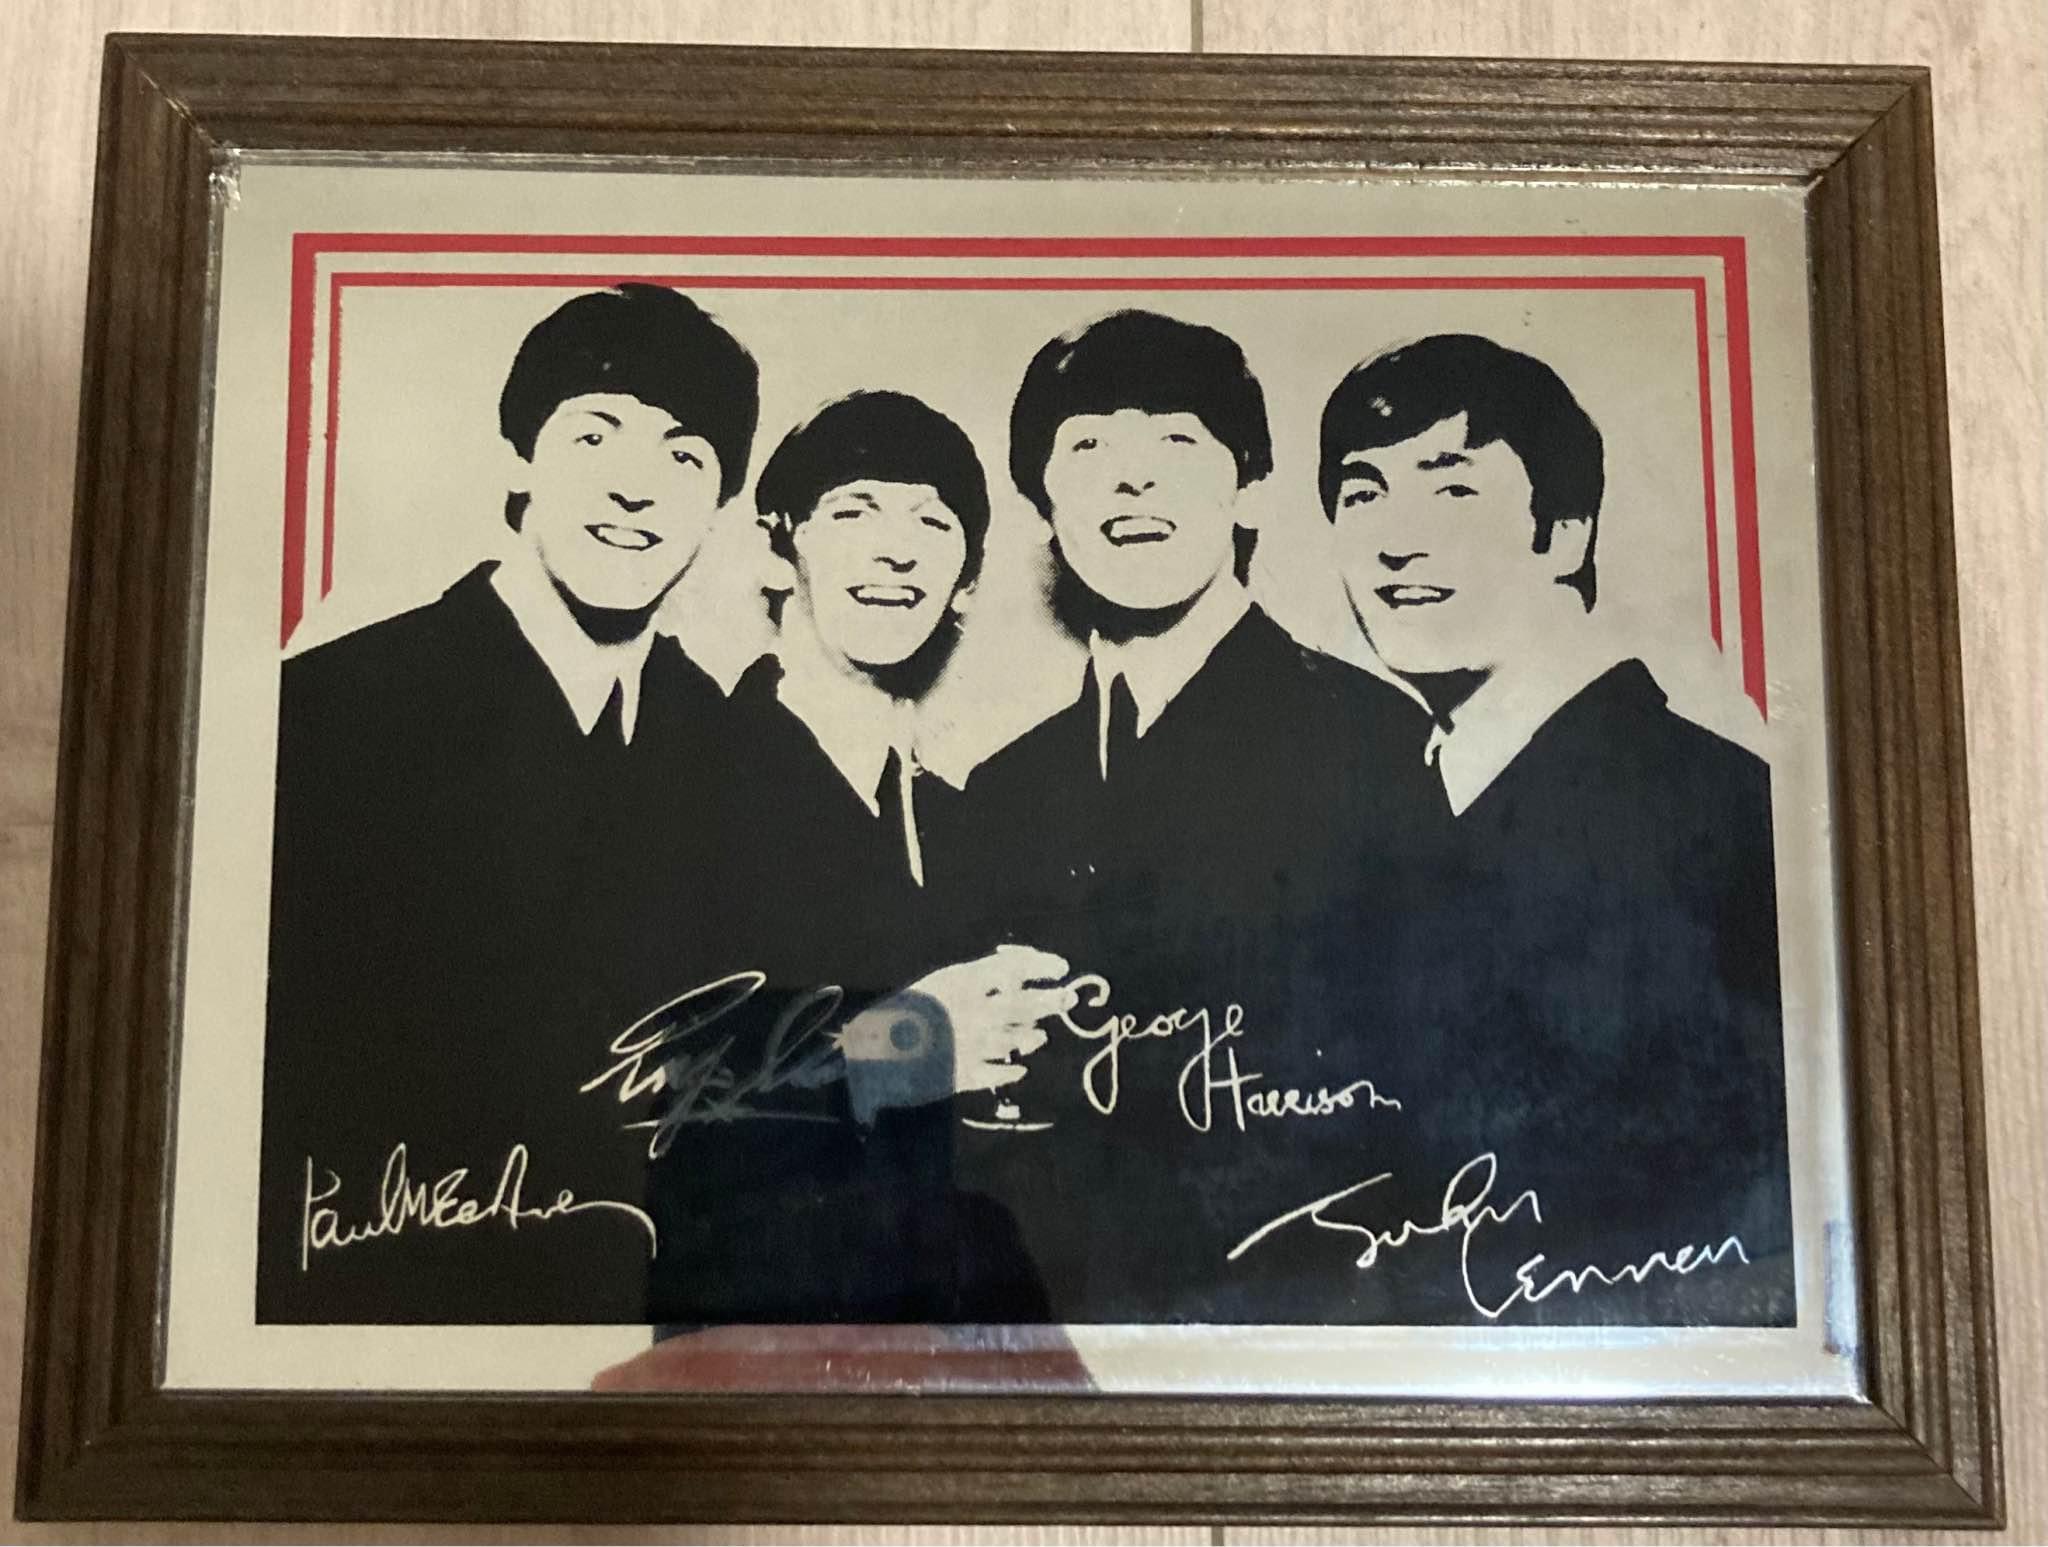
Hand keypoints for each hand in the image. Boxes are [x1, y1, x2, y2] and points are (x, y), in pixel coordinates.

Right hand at [838, 945, 1075, 1116]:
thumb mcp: (936, 983)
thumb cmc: (897, 1012)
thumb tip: (1012, 978)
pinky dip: (1010, 1070)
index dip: (1040, 967)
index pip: (1012, 969)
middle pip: (1022, 1005)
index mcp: (960, 983)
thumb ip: (972, 981)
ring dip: (1030, 1037)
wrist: (865, 1054)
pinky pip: (996, 1073)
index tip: (1060, 967)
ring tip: (1039, 1037)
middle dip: (1049, 1002)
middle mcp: (972, 1012)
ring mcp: (970, 1045)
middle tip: (1068, 999)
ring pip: (1014, 1039)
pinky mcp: (963, 1075)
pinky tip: (1018, 1069)